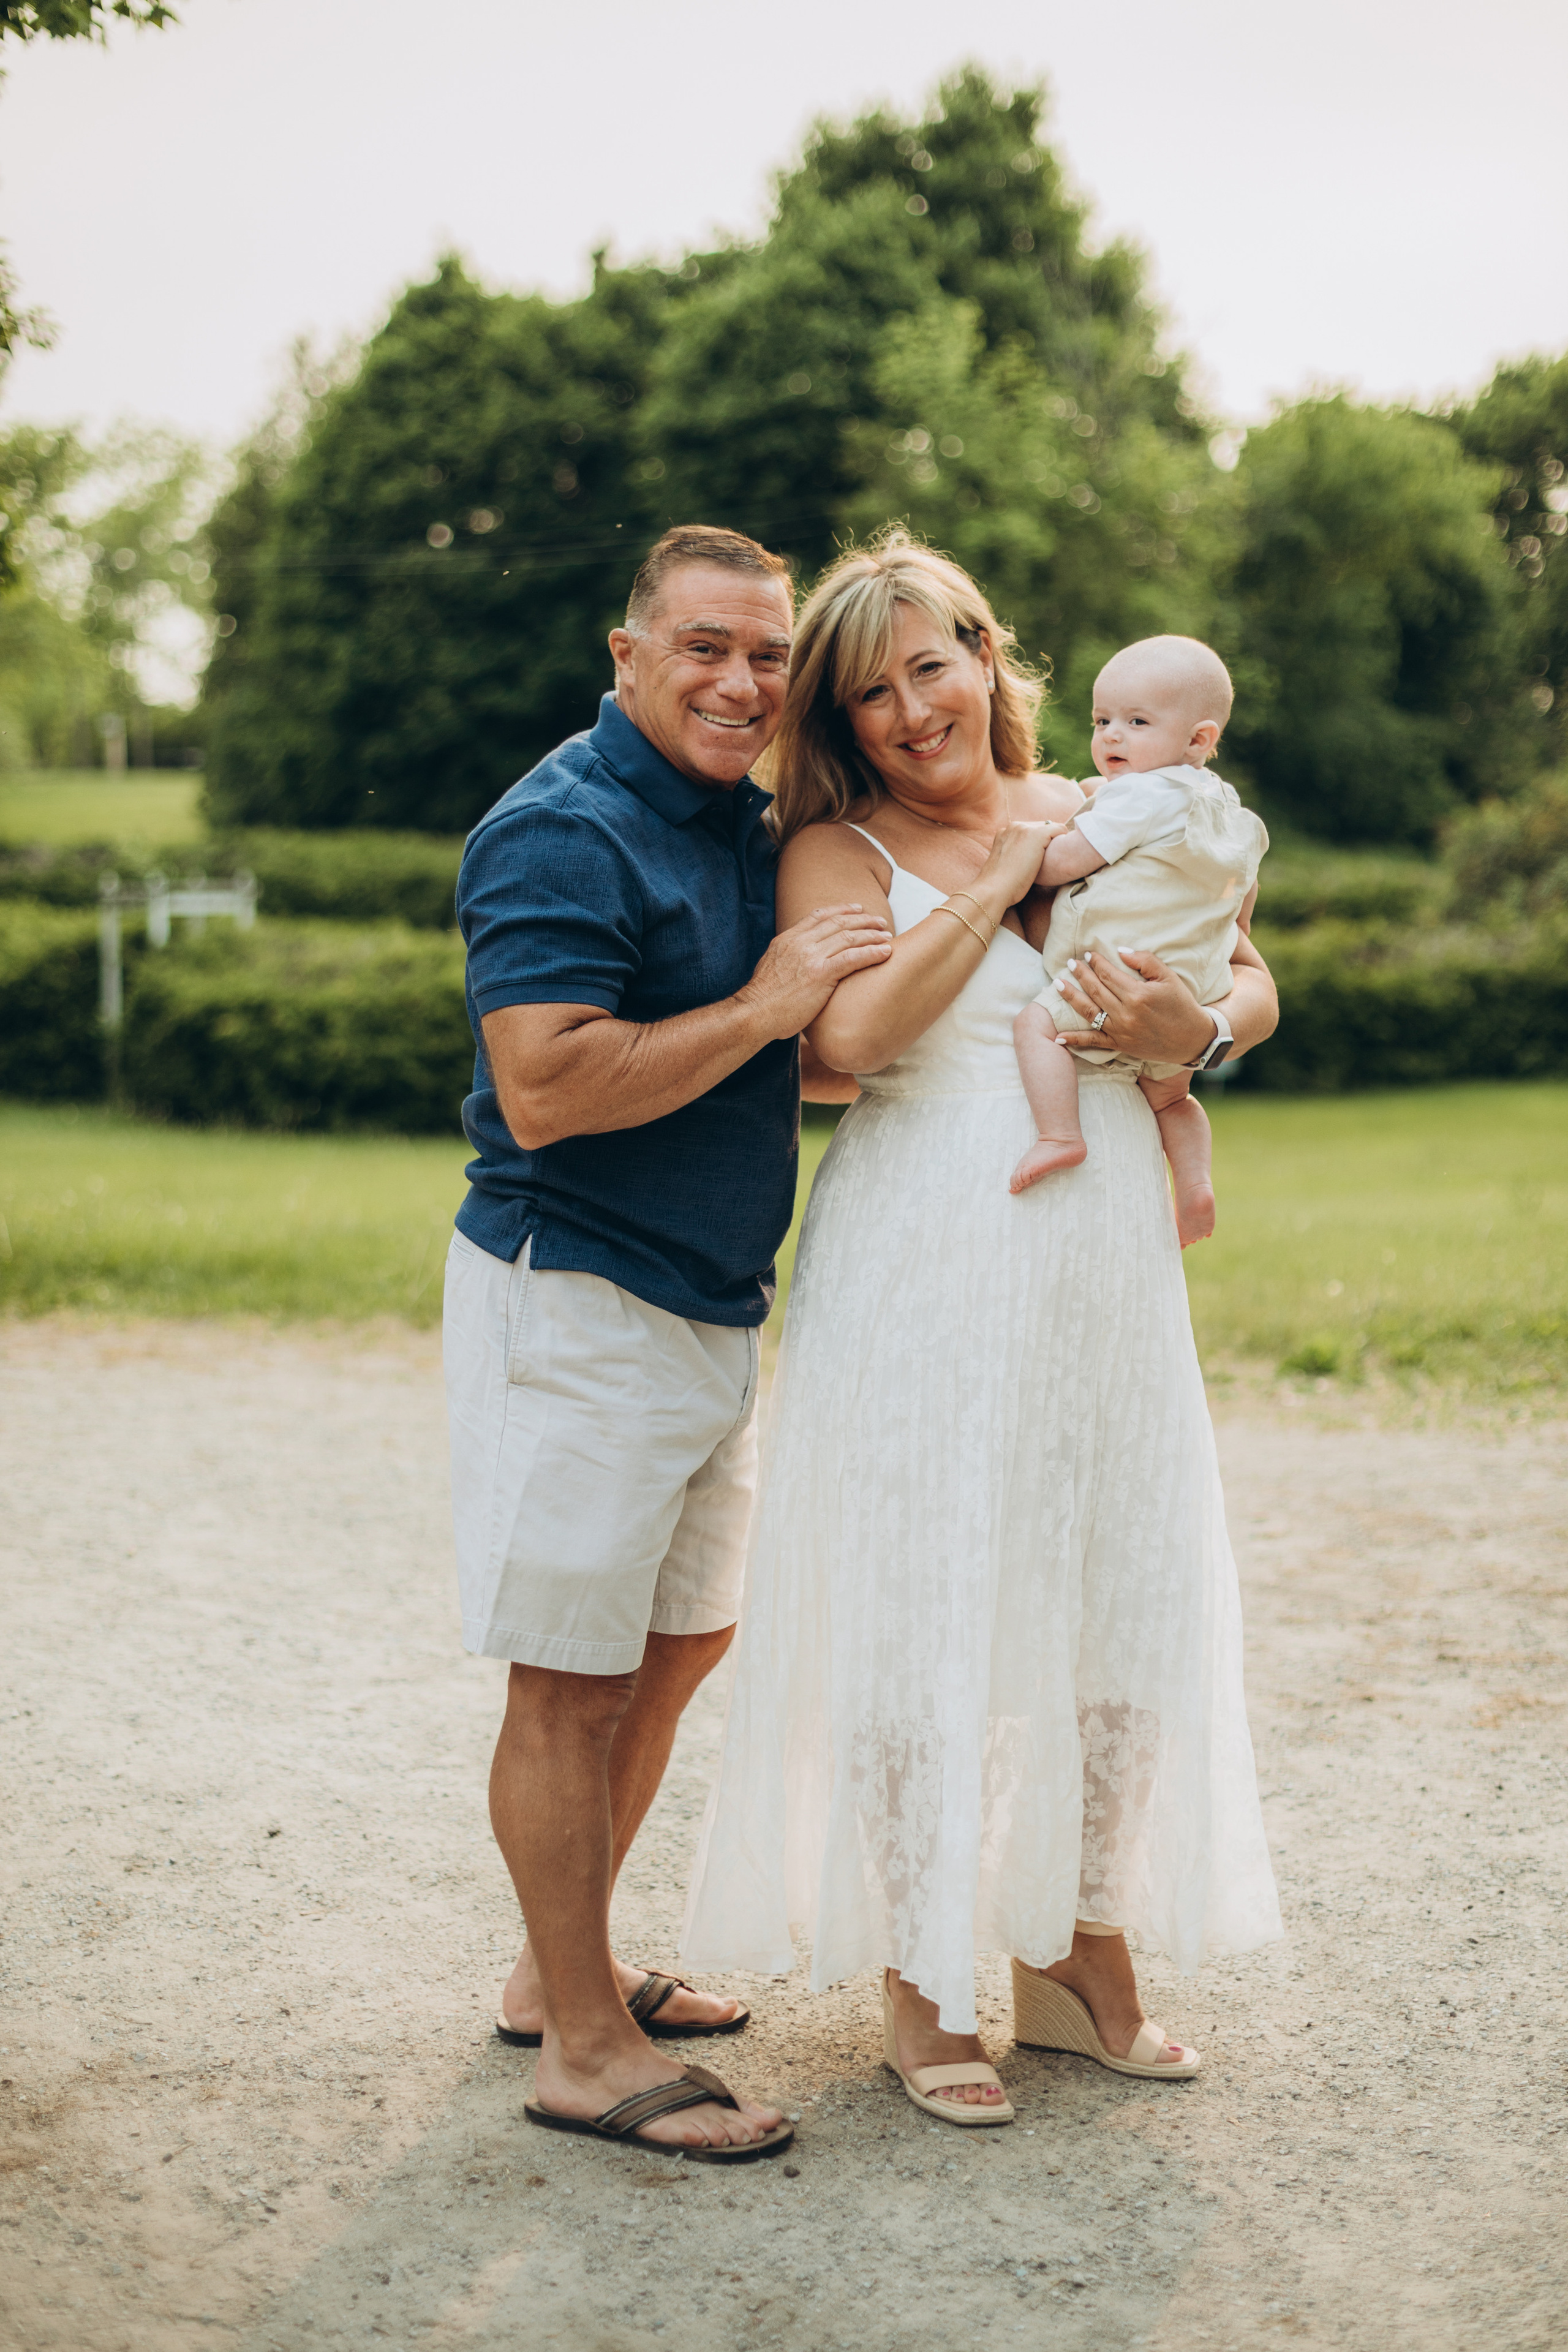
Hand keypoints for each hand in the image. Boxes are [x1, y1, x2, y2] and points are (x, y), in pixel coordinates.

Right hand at [741, 903, 892, 1038]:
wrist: (754, 1014)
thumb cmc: (763, 1000)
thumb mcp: (771, 967)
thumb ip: (788, 958)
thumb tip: (798, 960)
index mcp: (788, 939)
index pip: (818, 916)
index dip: (841, 910)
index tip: (857, 909)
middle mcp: (800, 943)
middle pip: (838, 923)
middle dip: (863, 920)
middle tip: (880, 922)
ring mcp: (811, 957)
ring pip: (849, 938)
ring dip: (872, 936)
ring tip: (887, 937)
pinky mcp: (821, 974)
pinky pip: (853, 958)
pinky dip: (872, 953)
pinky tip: (886, 953)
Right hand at [974, 820, 1064, 910]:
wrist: (995, 889)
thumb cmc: (1000, 884)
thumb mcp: (1005, 864)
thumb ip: (1014, 855)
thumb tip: (1026, 858)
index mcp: (1004, 832)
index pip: (1029, 829)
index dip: (1037, 843)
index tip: (1040, 856)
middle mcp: (1014, 826)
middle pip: (1041, 826)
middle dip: (1046, 840)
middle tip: (1050, 858)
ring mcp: (1025, 829)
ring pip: (1050, 827)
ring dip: (1054, 841)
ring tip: (1056, 857)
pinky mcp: (1037, 835)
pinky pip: (1059, 829)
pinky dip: (1064, 838)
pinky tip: (1063, 852)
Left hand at [1051, 946, 1216, 1065]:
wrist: (1192, 1039)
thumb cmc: (1182, 1005)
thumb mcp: (1169, 977)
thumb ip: (1145, 961)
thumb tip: (1119, 951)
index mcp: (1138, 995)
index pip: (1109, 974)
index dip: (1096, 963)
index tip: (1089, 954)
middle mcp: (1126, 1014)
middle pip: (1096, 990)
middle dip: (1080, 974)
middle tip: (1069, 963)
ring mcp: (1121, 1031)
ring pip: (1089, 1012)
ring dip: (1071, 997)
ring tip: (1058, 984)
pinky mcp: (1119, 1045)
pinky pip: (1093, 1042)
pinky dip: (1075, 1040)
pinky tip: (1057, 1037)